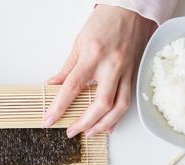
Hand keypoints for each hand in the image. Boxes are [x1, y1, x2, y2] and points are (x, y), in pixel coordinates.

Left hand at [45, 5, 155, 137]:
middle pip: (100, 104)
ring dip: (103, 125)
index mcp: (93, 56)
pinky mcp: (135, 73)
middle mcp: (112, 66)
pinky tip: (108, 125)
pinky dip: (118, 116)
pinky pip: (128, 100)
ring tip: (89, 133)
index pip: (72, 87)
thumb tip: (54, 86)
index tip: (49, 120)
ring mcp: (127, 71)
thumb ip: (67, 68)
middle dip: (84, 123)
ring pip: (119, 107)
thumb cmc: (106, 20)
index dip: (59, 107)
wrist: (133, 8)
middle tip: (71, 132)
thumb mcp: (79, 42)